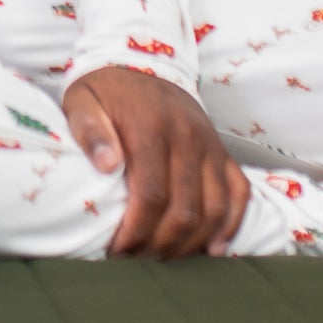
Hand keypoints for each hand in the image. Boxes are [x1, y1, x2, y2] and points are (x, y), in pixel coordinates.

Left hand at [63, 65, 248, 257]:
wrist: (140, 62)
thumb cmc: (105, 90)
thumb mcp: (82, 100)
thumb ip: (89, 130)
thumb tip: (107, 165)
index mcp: (151, 128)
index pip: (151, 195)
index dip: (137, 230)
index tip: (119, 250)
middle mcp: (188, 139)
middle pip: (185, 210)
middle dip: (162, 244)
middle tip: (138, 261)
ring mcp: (210, 146)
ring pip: (215, 209)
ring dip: (192, 243)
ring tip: (165, 258)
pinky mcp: (223, 151)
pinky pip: (239, 194)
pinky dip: (231, 225)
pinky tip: (212, 249)